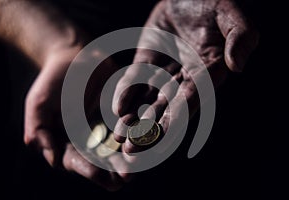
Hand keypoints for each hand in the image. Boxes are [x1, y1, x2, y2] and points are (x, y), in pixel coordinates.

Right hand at [24, 43, 130, 190]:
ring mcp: (108, 128)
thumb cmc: (52, 80)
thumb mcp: (39, 104)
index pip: (78, 162)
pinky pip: (134, 126)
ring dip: (132, 155)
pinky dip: (141, 132)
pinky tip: (151, 137)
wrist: (73, 56)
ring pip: (122, 147)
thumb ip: (40, 131)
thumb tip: (52, 160)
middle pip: (104, 160)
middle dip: (115, 168)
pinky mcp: (123, 114)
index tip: (99, 174)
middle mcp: (90, 140)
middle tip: (128, 174)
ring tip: (142, 161)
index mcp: (69, 142)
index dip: (89, 170)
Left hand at [112, 0, 258, 152]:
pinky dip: (125, 95)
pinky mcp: (146, 63)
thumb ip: (240, 38)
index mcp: (208, 74)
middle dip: (150, 132)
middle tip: (132, 151)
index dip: (176, 120)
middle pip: (167, 111)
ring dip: (134, 121)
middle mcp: (185, 79)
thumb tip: (237, 66)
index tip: (161, 138)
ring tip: (119, 138)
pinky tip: (116, 110)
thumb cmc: (212, 3)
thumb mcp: (231, 15)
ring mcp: (163, 73)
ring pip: (147, 102)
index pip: (191, 102)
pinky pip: (134, 82)